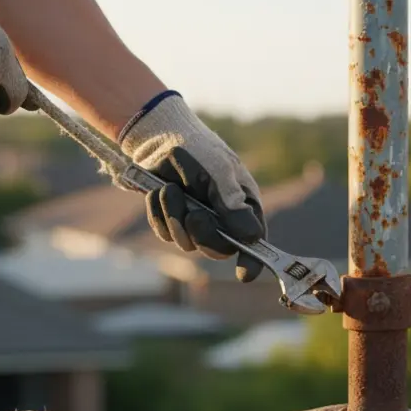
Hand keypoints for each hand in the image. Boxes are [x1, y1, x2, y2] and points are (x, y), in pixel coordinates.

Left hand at [119, 92, 265, 282]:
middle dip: (203, 234)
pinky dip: (160, 215)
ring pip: (188, 244)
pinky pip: (166, 234)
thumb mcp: (218, 172)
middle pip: (218, 249)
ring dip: (175, 218)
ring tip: (169, 190)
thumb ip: (232, 204)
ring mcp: (197, 221)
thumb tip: (253, 237)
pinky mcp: (172, 220)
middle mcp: (223, 218)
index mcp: (244, 205)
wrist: (156, 136)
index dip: (252, 260)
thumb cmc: (196, 148)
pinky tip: (158, 193)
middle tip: (194, 214)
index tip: (245, 274)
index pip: (254, 241)